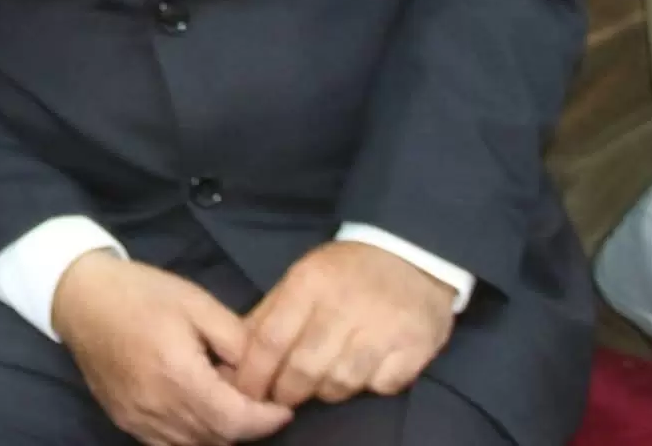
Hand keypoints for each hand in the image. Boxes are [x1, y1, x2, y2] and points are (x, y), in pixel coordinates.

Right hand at [53, 252, 292, 445]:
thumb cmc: (141, 293)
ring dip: (220, 433)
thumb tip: (262, 372)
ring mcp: (137, 420)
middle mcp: (157, 406)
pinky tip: (198, 411)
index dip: (266, 420)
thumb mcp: (197, 302)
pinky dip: (192, 436)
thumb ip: (236, 339)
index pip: (234, 420)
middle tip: (258, 401)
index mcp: (177, 373)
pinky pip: (169, 444)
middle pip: (218, 438)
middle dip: (246, 426)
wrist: (80, 297)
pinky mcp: (125, 422)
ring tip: (228, 402)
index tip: (282, 407)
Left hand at [232, 241, 454, 409]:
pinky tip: (365, 373)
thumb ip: (269, 314)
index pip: (271, 338)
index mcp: (309, 283)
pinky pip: (382, 385)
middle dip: (287, 391)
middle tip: (283, 397)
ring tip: (322, 384)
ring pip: (342, 383)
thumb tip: (234, 356)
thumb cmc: (346, 271)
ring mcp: (384, 327)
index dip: (254, 373)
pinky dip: (370, 386)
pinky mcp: (417, 346)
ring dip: (327, 391)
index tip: (247, 392)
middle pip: (304, 367)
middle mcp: (345, 305)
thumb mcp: (301, 277)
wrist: (412, 253)